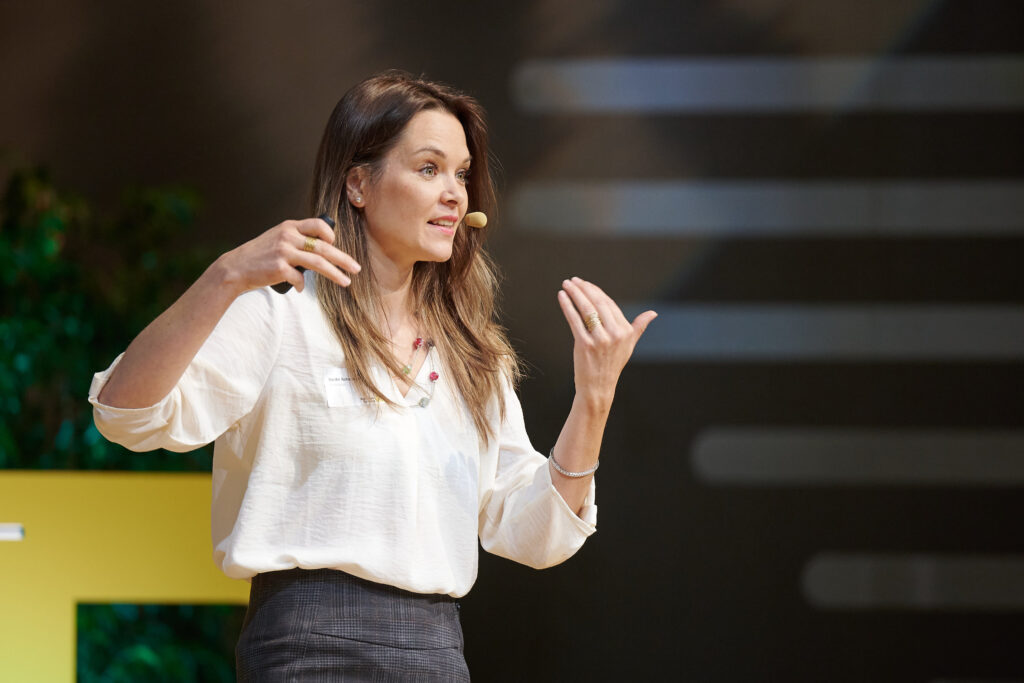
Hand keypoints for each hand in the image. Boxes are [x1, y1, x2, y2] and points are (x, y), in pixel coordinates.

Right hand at [217, 217, 360, 294]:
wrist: (235, 268)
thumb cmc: (259, 256)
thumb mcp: (277, 238)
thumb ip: (296, 239)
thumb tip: (321, 250)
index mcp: (289, 226)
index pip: (319, 225)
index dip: (331, 235)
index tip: (336, 246)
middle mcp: (288, 236)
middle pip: (324, 247)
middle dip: (343, 259)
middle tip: (356, 268)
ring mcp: (284, 252)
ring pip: (318, 263)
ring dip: (335, 274)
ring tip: (346, 282)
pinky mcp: (279, 268)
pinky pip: (300, 279)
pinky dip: (302, 285)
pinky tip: (300, 288)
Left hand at [557, 276, 656, 412]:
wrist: (598, 387)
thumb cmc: (613, 364)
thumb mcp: (629, 345)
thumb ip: (639, 327)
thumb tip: (653, 313)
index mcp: (626, 331)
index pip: (609, 304)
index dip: (595, 291)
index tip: (584, 284)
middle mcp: (615, 334)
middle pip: (597, 303)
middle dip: (584, 289)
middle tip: (573, 281)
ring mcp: (599, 339)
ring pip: (586, 309)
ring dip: (574, 294)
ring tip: (566, 284)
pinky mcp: (584, 344)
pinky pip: (574, 320)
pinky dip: (567, 306)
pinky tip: (561, 296)